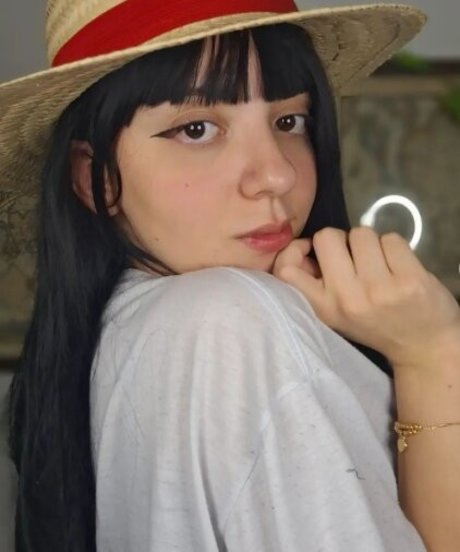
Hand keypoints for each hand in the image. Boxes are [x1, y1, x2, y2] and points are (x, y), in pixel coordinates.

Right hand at [273, 227, 459, 370]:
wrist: (424, 348)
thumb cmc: (374, 324)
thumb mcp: (335, 313)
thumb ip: (316, 284)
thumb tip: (306, 247)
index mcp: (324, 307)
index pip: (286, 270)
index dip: (294, 249)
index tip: (310, 251)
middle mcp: (346, 298)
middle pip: (327, 237)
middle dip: (340, 239)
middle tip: (353, 256)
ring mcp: (378, 288)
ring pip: (361, 233)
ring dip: (370, 242)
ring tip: (379, 263)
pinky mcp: (409, 280)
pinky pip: (391, 238)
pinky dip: (394, 247)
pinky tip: (398, 266)